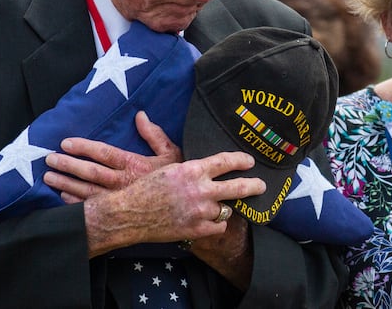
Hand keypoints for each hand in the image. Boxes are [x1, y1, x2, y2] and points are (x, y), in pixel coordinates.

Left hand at [43, 111, 181, 202]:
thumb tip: (140, 115)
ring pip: (87, 192)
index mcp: (134, 165)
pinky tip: (63, 198)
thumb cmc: (178, 180)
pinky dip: (76, 204)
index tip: (65, 143)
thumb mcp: (171, 154)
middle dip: (67, 165)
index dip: (83, 148)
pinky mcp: (119, 214)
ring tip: (49, 178)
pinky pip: (93, 209)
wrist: (187, 209)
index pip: (103, 153)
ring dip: (66, 184)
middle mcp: (123, 183)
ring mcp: (119, 201)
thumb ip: (154, 134)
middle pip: (90, 173)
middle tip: (49, 160)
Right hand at [84, 150, 265, 256]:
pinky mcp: (197, 229)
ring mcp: (200, 211)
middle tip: (261, 185)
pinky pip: (219, 226)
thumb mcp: (168, 168)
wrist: (130, 213)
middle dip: (254, 185)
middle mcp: (200, 190)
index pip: (225, 162)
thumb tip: (207, 166)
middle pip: (238, 187)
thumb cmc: (145, 188)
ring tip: (217, 205)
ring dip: (222, 207)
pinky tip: (209, 220)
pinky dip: (216, 223)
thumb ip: (191, 168)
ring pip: (225, 208)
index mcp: (192, 170)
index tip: (249, 161)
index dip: (241, 161)